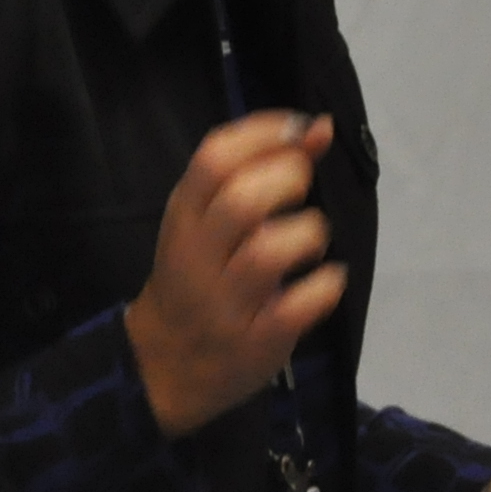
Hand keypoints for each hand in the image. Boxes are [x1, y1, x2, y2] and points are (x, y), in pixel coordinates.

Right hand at [124, 113, 343, 438]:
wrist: (165, 364)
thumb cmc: (198, 278)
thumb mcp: (212, 221)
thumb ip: (263, 170)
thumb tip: (320, 127)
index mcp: (184, 215)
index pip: (215, 157)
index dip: (266, 133)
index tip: (301, 133)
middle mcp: (198, 255)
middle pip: (240, 201)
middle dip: (287, 181)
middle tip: (300, 192)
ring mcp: (224, 302)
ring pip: (267, 254)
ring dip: (307, 235)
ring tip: (311, 242)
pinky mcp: (254, 342)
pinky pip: (295, 309)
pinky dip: (324, 288)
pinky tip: (326, 282)